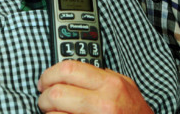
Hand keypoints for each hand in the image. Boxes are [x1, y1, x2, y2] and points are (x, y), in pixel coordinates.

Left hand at [37, 60, 153, 113]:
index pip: (69, 69)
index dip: (50, 74)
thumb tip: (75, 71)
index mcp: (110, 83)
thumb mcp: (125, 86)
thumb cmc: (135, 112)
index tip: (45, 80)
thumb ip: (102, 76)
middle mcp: (103, 102)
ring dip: (48, 112)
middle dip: (44, 95)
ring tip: (51, 111)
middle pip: (57, 92)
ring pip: (55, 112)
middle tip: (44, 98)